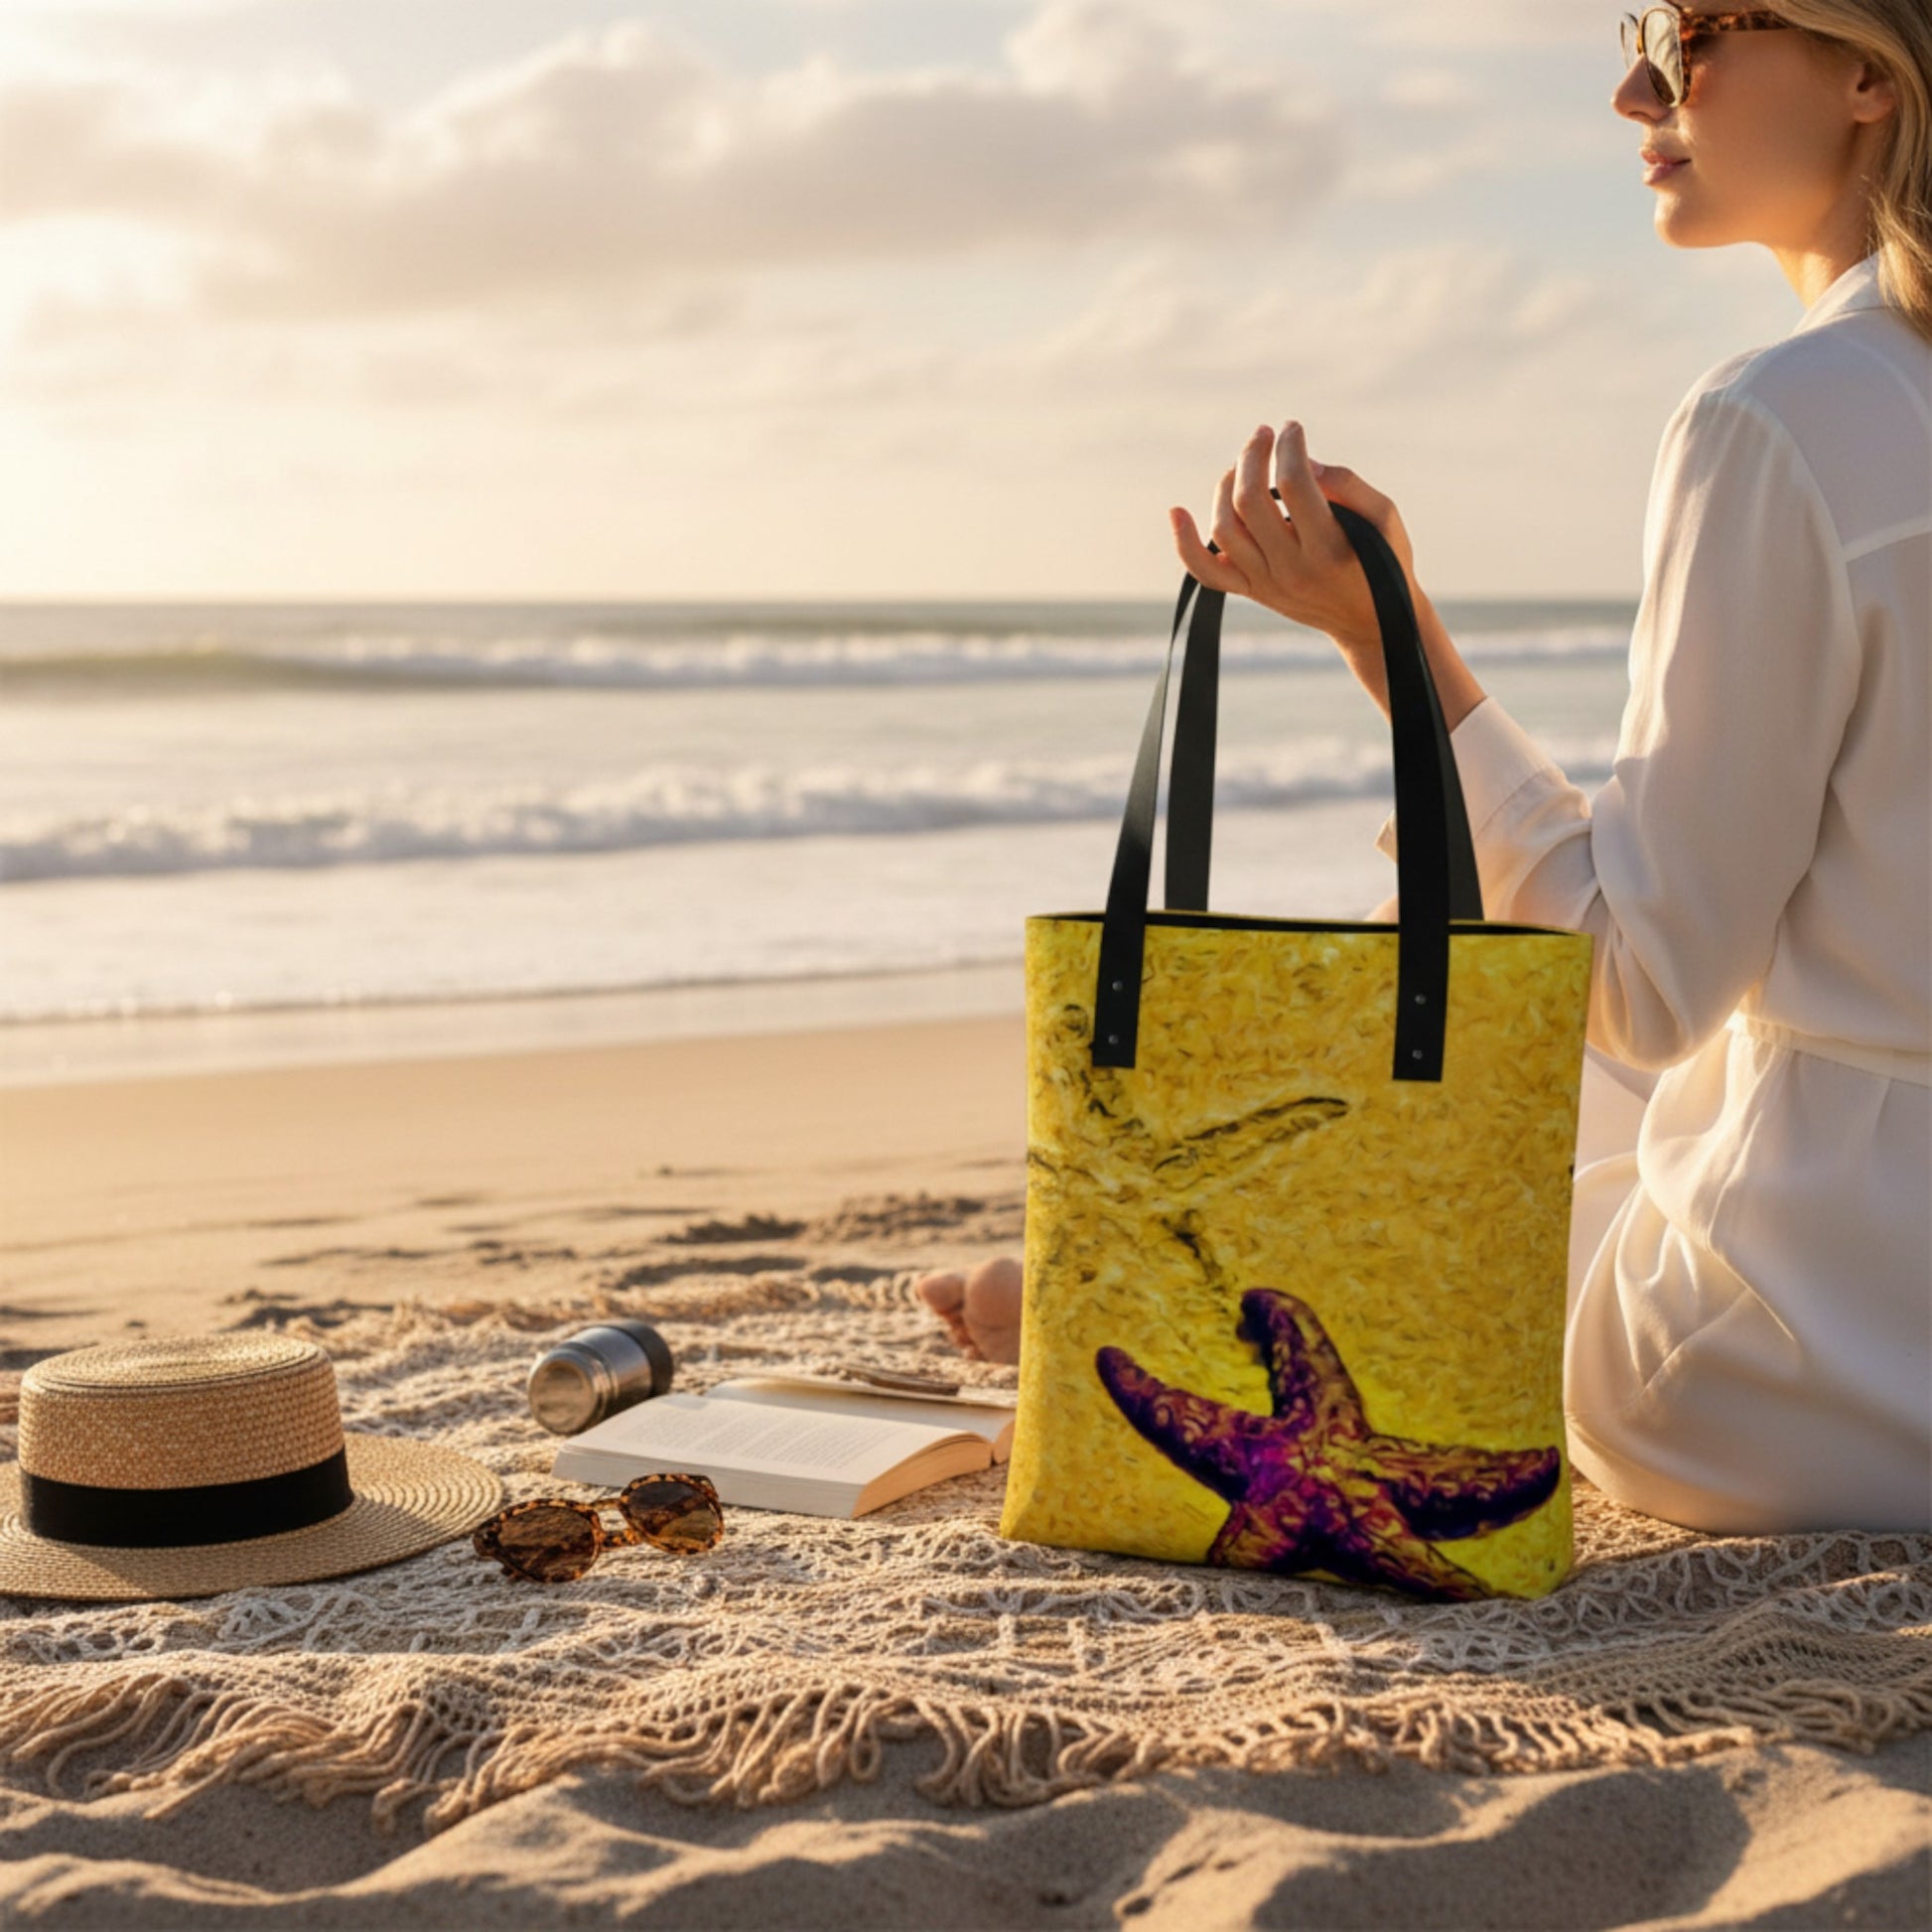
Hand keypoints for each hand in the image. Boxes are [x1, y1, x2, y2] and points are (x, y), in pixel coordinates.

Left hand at [1170, 421, 1423, 707]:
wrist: (1367, 622)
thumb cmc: (1383, 560)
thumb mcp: (1384, 519)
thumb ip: (1347, 484)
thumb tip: (1304, 461)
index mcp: (1328, 548)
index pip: (1293, 484)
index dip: (1288, 446)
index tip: (1292, 428)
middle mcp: (1291, 569)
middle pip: (1249, 501)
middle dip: (1253, 455)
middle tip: (1264, 434)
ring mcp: (1266, 584)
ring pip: (1224, 528)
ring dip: (1227, 485)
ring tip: (1244, 464)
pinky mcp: (1251, 591)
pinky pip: (1205, 571)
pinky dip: (1185, 543)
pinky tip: (1177, 511)